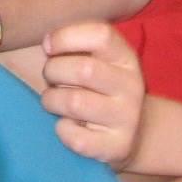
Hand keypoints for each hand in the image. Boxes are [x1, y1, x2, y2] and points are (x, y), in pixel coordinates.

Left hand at [39, 23, 145, 169]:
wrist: (133, 132)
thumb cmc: (99, 87)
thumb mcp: (98, 60)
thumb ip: (75, 46)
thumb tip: (48, 44)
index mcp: (125, 58)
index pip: (101, 35)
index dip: (66, 37)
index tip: (48, 47)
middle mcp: (131, 86)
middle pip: (84, 69)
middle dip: (53, 71)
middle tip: (50, 79)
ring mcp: (127, 118)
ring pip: (75, 102)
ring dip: (52, 100)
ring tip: (54, 101)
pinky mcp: (118, 146)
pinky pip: (76, 137)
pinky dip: (62, 130)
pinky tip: (67, 125)